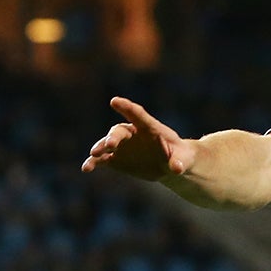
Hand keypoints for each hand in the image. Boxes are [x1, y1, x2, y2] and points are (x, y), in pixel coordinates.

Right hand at [82, 97, 198, 182]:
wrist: (168, 165)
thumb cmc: (179, 156)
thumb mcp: (184, 158)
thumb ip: (180, 161)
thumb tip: (177, 169)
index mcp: (149, 127)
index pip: (137, 114)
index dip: (126, 107)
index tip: (114, 101)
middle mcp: (132, 133)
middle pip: (119, 131)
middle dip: (113, 137)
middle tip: (110, 145)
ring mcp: (122, 146)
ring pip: (107, 144)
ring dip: (100, 148)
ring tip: (94, 154)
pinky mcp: (116, 158)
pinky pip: (102, 160)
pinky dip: (94, 163)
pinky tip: (86, 168)